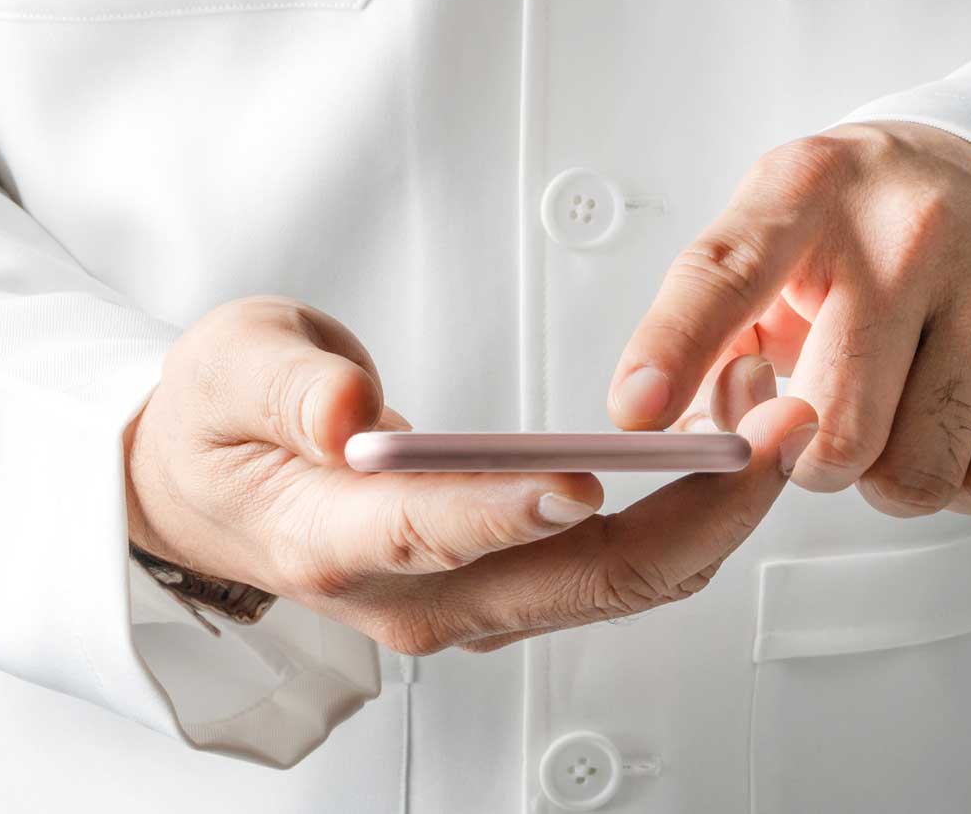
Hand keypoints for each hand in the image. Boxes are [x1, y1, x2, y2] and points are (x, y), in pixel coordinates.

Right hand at [127, 297, 815, 655]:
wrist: (204, 490)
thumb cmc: (217, 421)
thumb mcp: (227, 362)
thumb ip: (288, 383)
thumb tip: (349, 413)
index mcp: (329, 538)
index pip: (435, 533)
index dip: (513, 508)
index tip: (584, 474)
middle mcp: (407, 596)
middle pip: (577, 578)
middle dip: (695, 506)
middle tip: (767, 421)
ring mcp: (462, 608)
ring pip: (619, 582)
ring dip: (710, 507)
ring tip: (764, 410)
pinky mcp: (501, 595)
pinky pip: (614, 570)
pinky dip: (684, 514)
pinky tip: (718, 447)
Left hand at [609, 123, 970, 515]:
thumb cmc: (865, 218)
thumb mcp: (774, 232)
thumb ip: (711, 323)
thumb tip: (668, 426)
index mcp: (806, 190)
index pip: (723, 275)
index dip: (672, 349)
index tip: (634, 412)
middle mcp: (908, 232)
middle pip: (832, 424)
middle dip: (805, 457)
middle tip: (815, 422)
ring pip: (915, 469)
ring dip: (883, 478)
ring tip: (884, 420)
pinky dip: (959, 484)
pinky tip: (947, 427)